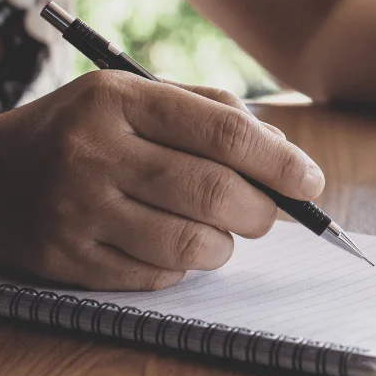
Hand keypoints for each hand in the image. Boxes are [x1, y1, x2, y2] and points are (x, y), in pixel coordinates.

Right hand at [0, 72, 324, 290]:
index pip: (225, 133)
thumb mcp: (136, 97)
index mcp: (120, 99)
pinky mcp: (63, 259)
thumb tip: (286, 155)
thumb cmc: (86, 131)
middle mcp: (93, 152)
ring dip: (223, 246)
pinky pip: (153, 278)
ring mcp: (74, 209)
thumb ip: (211, 114)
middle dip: (261, 211)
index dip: (281, 163)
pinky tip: (167, 246)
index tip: (312, 183)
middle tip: (267, 214)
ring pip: (189, 245)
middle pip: (214, 193)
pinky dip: (179, 269)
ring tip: (217, 232)